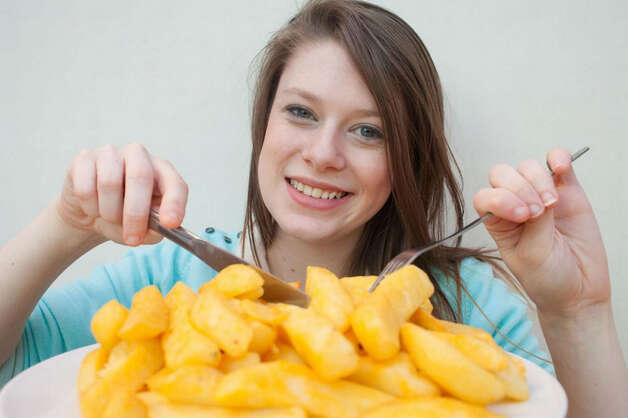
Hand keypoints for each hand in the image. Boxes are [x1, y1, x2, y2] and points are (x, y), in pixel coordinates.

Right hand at [56, 143, 188, 245]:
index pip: (175, 183)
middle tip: (133, 238)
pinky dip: (90, 206)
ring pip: (110, 183)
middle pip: (140, 177)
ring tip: (109, 217)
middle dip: (136, 213)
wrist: (89, 211)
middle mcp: (138, 155)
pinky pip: (86, 186)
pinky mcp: (84, 158)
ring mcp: (111, 153)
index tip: (169, 223)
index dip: (174, 203)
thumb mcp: (143, 229)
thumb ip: (154, 230)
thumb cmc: (123, 216)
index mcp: (161, 171)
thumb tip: (160, 227)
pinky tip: (92, 207)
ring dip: (109, 212)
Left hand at [473, 148, 609, 317]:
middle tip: (537, 213)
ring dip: (539, 181)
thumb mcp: (532, 256)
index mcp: (496, 221)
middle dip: (519, 189)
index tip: (520, 216)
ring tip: (551, 205)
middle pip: (503, 175)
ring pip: (529, 167)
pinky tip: (561, 167)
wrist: (579, 289)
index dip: (500, 199)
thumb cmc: (547, 278)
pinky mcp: (567, 190)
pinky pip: (558, 161)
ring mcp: (540, 194)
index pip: (486, 196)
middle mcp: (514, 204)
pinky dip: (558, 158)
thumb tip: (541, 196)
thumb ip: (534, 224)